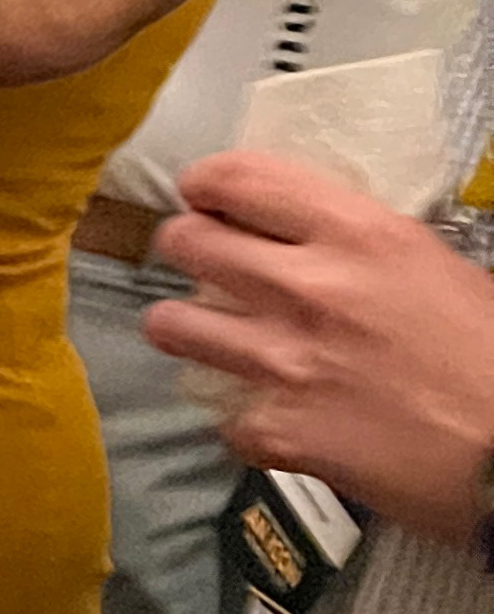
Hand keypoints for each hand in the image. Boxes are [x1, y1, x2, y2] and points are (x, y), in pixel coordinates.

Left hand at [147, 147, 493, 542]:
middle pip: (190, 245)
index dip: (207, 183)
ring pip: (176, 326)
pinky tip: (267, 419)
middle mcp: (309, 289)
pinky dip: (243, 420)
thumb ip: (369, 251)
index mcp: (360, 235)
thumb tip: (322, 246)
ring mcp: (284, 362)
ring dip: (182, 325)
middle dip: (183, 246)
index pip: (242, 181)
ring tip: (199, 331)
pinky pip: (226, 418)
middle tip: (196, 258)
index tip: (200, 193)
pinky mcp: (279, 432)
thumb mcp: (437, 270)